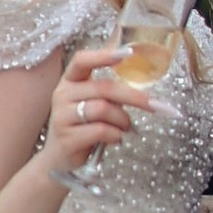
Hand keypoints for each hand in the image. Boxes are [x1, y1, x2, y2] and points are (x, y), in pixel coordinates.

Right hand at [40, 43, 140, 169]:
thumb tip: (141, 89)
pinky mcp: (67, 137)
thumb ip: (107, 93)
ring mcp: (62, 116)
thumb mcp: (89, 105)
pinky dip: (116, 135)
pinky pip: (101, 130)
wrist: (58, 159)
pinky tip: (116, 138)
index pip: (82, 60)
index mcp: (69, 81)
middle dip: (134, 97)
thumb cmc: (81, 128)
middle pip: (104, 87)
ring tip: (126, 128)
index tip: (128, 54)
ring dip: (123, 120)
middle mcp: (62, 95)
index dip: (104, 55)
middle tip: (155, 106)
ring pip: (104, 109)